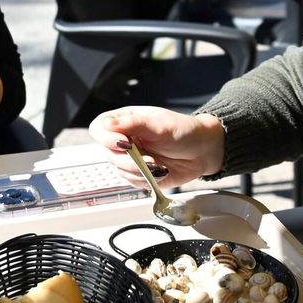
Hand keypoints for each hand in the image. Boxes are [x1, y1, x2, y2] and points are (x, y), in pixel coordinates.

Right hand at [88, 106, 226, 188]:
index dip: (106, 138)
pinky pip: (132, 182)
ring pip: (119, 171)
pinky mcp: (140, 174)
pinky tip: (160, 172)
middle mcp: (125, 139)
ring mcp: (131, 158)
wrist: (203, 151)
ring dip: (139, 171)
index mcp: (126, 121)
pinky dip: (146, 179)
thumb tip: (108, 123)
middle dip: (129, 160)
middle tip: (149, 159)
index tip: (125, 144)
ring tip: (159, 165)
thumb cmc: (184, 132)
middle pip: (108, 154)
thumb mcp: (160, 124)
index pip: (99, 128)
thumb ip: (133, 123)